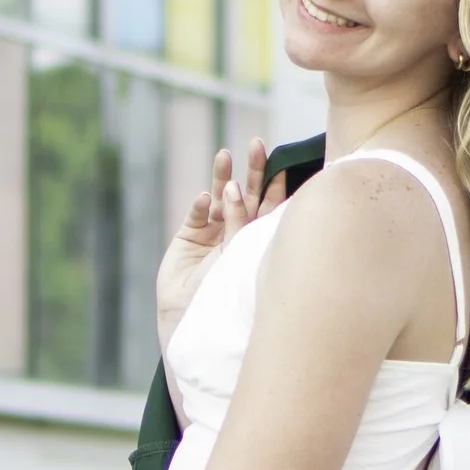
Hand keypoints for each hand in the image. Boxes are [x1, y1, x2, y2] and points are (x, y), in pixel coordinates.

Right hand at [155, 136, 267, 343]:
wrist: (195, 324)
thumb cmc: (229, 300)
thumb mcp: (242, 259)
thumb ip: (241, 225)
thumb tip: (236, 190)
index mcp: (257, 240)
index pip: (269, 208)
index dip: (275, 187)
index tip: (282, 166)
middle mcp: (236, 232)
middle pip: (247, 195)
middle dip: (251, 171)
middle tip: (257, 145)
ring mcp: (212, 233)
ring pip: (219, 198)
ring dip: (222, 177)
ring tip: (225, 155)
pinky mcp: (188, 238)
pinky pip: (196, 216)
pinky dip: (200, 206)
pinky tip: (205, 198)